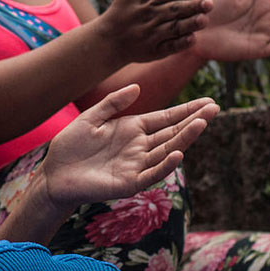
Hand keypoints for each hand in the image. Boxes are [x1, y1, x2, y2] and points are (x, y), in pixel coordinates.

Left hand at [38, 84, 218, 210]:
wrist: (54, 173)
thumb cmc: (70, 146)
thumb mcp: (90, 118)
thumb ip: (112, 103)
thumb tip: (137, 87)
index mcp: (132, 129)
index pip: (165, 118)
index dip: (185, 111)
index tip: (208, 102)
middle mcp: (139, 147)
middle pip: (172, 133)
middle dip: (193, 121)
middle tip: (215, 109)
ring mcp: (136, 165)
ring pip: (166, 151)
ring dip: (184, 139)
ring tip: (201, 124)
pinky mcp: (128, 183)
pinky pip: (151, 174)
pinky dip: (164, 166)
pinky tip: (177, 154)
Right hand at [103, 0, 212, 61]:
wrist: (107, 39)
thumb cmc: (123, 8)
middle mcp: (149, 14)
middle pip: (175, 9)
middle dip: (193, 6)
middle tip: (210, 4)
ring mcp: (150, 33)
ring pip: (174, 28)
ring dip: (190, 24)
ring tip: (204, 20)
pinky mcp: (152, 51)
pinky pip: (169, 46)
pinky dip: (180, 43)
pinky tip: (193, 38)